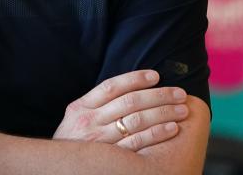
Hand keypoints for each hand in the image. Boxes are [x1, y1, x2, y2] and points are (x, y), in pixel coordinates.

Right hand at [53, 70, 188, 150]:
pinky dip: (157, 134)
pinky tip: (172, 129)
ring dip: (163, 113)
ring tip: (182, 110)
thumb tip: (128, 89)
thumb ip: (96, 106)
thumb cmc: (74, 142)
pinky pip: (138, 143)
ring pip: (136, 121)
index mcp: (81, 107)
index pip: (111, 86)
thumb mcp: (76, 119)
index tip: (156, 76)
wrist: (60, 168)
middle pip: (129, 102)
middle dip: (158, 96)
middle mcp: (89, 121)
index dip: (135, 79)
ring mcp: (100, 140)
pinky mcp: (111, 158)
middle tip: (180, 93)